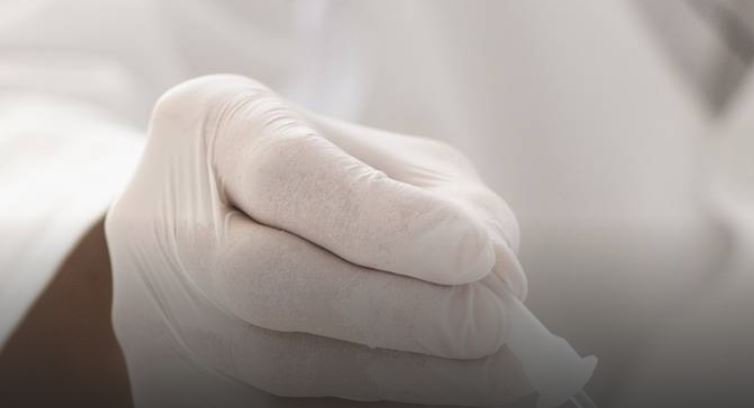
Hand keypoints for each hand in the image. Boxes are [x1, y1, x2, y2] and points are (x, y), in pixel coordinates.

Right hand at [106, 75, 531, 405]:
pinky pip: (291, 398)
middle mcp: (170, 224)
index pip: (289, 173)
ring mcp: (168, 313)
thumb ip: (440, 200)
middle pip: (267, 280)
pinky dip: (377, 395)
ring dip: (400, 373)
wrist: (201, 229)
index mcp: (213, 129)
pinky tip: (443, 388)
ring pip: (278, 364)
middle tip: (492, 328)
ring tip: (497, 375)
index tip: (475, 255)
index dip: (385, 220)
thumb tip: (496, 278)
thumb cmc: (316, 178)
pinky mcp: (184, 380)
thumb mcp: (381, 156)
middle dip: (395, 313)